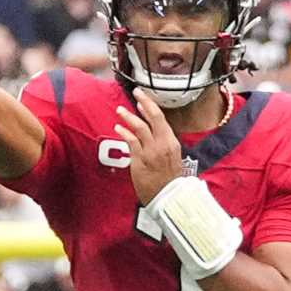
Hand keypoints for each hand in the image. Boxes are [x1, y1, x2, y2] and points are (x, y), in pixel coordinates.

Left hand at [114, 89, 185, 204]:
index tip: (142, 99)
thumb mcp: (173, 158)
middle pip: (153, 118)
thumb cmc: (169, 180)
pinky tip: (118, 128)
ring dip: (129, 116)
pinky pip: (132, 142)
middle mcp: (163, 144)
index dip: (151, 107)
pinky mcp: (141, 160)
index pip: (161, 119)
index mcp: (172, 143)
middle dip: (144, 103)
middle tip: (135, 93)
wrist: (169, 198)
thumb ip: (164, 145)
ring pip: (141, 127)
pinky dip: (124, 133)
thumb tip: (153, 133)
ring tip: (120, 110)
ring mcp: (152, 151)